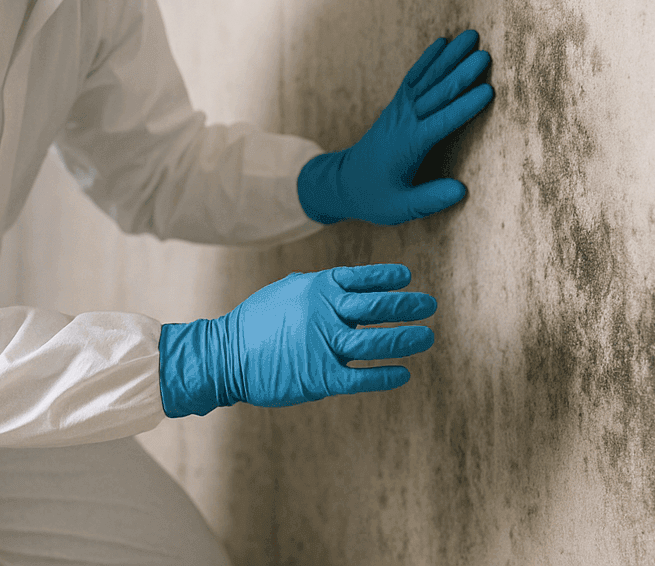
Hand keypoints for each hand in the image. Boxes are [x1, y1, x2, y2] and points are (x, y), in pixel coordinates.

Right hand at [158, 263, 436, 416]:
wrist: (225, 355)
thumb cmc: (256, 322)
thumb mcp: (287, 290)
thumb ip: (319, 287)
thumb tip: (349, 285)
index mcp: (317, 288)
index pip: (362, 278)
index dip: (389, 278)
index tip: (408, 279)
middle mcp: (324, 313)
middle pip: (378, 306)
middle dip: (408, 305)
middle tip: (429, 306)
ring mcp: (324, 345)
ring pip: (376, 340)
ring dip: (406, 338)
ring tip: (426, 337)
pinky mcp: (321, 378)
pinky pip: (363, 376)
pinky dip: (386, 375)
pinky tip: (403, 374)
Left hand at [297, 30, 493, 225]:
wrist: (344, 182)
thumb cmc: (375, 197)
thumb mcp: (401, 208)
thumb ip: (430, 199)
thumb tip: (461, 191)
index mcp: (409, 145)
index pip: (442, 122)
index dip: (465, 107)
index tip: (488, 92)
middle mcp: (405, 122)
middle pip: (437, 93)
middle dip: (462, 73)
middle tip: (485, 54)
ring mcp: (399, 110)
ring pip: (428, 78)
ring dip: (450, 57)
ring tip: (472, 36)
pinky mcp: (396, 105)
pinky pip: (413, 77)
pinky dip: (427, 59)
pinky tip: (442, 43)